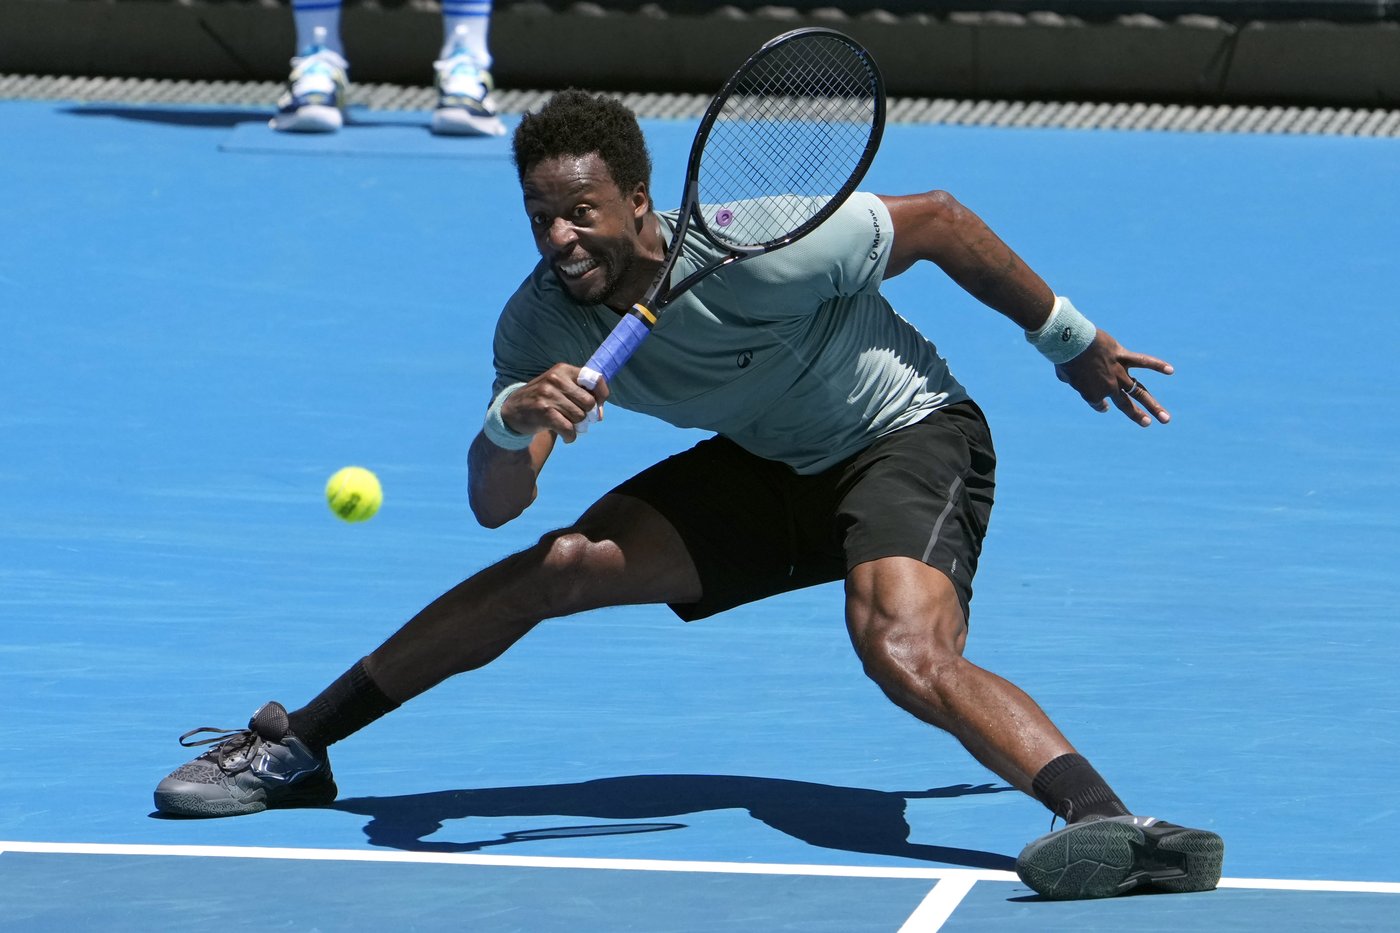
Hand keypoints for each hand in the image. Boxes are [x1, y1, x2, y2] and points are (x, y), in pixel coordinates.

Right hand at [503, 364, 607, 442]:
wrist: (512, 410)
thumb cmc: (543, 400)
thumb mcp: (559, 387)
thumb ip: (581, 394)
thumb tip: (599, 415)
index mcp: (563, 370)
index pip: (595, 379)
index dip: (602, 395)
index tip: (598, 406)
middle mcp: (556, 379)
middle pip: (589, 403)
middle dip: (587, 415)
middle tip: (579, 419)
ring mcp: (548, 395)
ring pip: (580, 417)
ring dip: (577, 427)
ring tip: (568, 426)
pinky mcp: (543, 412)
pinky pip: (568, 429)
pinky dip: (570, 436)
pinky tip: (566, 437)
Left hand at [1054, 329, 1173, 426]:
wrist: (1072, 345)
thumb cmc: (1064, 359)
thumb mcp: (1063, 374)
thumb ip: (1070, 379)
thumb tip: (1071, 377)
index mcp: (1092, 395)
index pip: (1099, 404)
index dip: (1100, 404)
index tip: (1103, 404)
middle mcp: (1109, 387)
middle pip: (1126, 405)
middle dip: (1138, 415)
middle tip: (1148, 423)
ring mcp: (1118, 373)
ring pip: (1140, 391)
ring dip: (1153, 405)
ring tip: (1165, 418)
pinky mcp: (1122, 356)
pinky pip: (1143, 361)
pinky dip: (1157, 365)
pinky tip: (1170, 370)